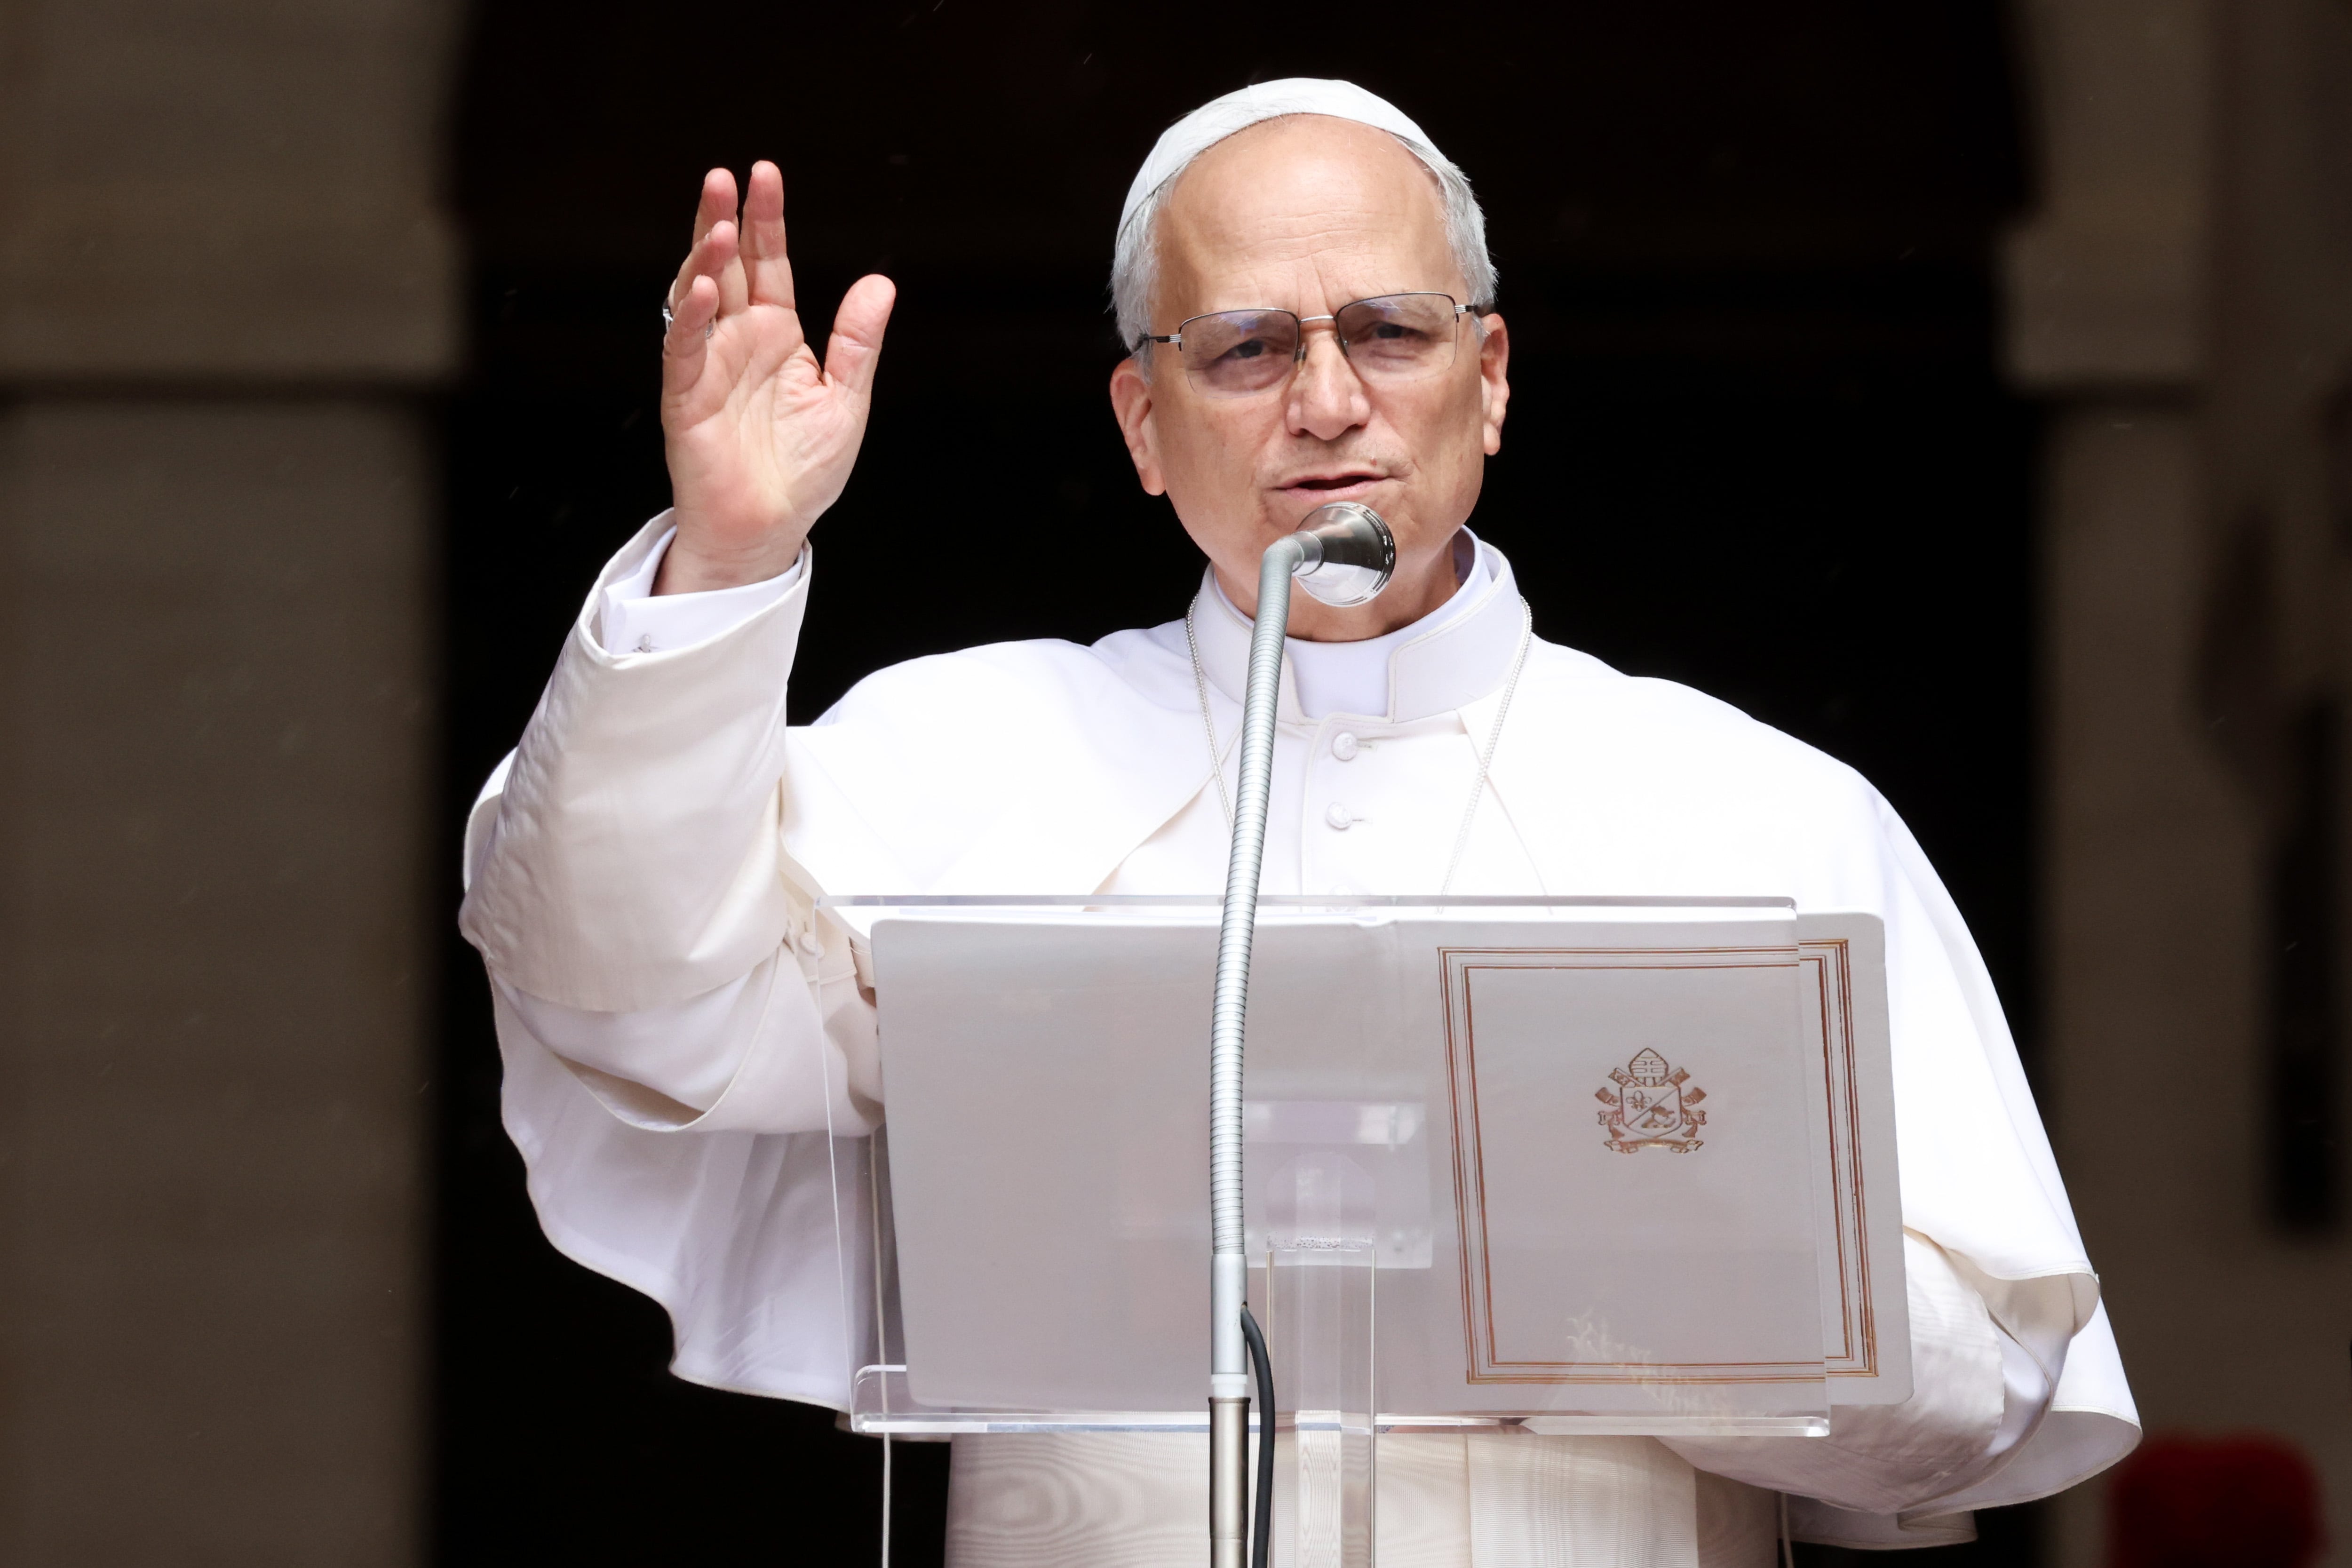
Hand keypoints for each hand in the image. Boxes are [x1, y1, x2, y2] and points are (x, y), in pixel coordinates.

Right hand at [656, 162, 894, 593]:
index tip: (765, 174)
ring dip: (705, 258)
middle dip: (725, 220)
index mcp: (778, 334)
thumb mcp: (846, 398)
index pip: (770, 264)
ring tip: (721, 223)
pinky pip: (685, 349)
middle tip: (723, 177)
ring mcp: (709, 365)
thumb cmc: (803, 469)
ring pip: (698, 297)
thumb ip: (857, 341)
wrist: (771, 526)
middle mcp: (739, 340)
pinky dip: (692, 317)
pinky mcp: (686, 396)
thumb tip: (880, 282)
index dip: (768, 220)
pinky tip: (705, 287)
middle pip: (728, 267)